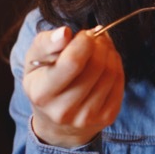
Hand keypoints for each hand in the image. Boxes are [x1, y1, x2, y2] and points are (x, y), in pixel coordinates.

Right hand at [22, 25, 124, 147]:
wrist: (56, 120)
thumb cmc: (44, 81)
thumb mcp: (34, 59)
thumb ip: (46, 43)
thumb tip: (64, 33)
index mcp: (41, 93)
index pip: (73, 62)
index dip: (84, 41)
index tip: (84, 35)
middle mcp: (63, 110)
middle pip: (96, 66)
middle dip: (100, 44)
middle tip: (96, 37)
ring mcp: (86, 117)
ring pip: (111, 73)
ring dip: (110, 52)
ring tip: (101, 47)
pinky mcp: (106, 118)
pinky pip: (120, 83)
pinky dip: (117, 66)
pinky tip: (107, 61)